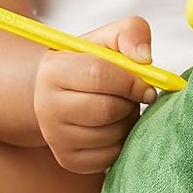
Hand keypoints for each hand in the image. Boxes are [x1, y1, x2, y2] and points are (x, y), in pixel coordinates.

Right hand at [33, 15, 158, 173]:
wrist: (62, 93)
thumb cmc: (91, 62)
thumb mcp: (108, 39)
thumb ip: (131, 33)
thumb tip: (145, 59)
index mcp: (53, 70)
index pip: (98, 75)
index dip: (130, 81)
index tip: (146, 84)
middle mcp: (46, 107)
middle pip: (106, 110)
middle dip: (130, 103)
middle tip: (132, 96)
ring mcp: (55, 138)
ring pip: (111, 135)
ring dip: (128, 121)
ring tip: (122, 108)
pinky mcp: (69, 160)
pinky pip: (111, 157)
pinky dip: (122, 141)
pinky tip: (116, 126)